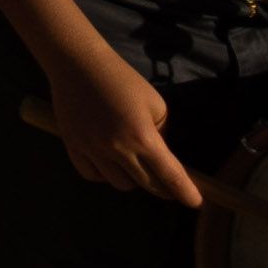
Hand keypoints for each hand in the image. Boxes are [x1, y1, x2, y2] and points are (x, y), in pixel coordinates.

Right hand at [44, 44, 200, 205]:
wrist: (78, 64)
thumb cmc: (122, 79)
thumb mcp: (155, 104)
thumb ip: (160, 134)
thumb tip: (160, 156)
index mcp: (143, 136)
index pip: (170, 175)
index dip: (185, 192)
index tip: (195, 202)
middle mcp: (117, 149)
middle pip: (147, 185)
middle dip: (162, 188)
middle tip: (168, 184)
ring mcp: (92, 150)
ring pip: (120, 183)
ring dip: (132, 179)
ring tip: (133, 165)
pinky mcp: (73, 147)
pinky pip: (92, 175)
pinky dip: (104, 175)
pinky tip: (109, 164)